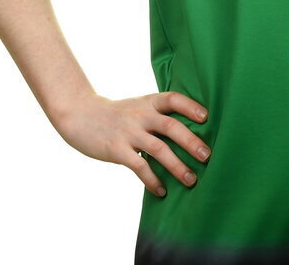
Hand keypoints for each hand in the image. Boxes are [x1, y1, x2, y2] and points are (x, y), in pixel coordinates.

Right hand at [54, 91, 209, 196]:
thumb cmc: (118, 114)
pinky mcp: (117, 150)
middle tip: (207, 156)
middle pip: (171, 126)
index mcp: (148, 102)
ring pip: (158, 149)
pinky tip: (162, 190)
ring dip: (177, 166)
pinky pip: (139, 166)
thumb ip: (158, 115)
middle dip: (191, 141)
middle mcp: (141, 115)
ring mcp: (129, 132)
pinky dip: (152, 180)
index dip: (190, 106)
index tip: (206, 117)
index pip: (173, 99)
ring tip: (191, 180)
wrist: (81, 115)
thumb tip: (189, 130)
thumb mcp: (139, 106)